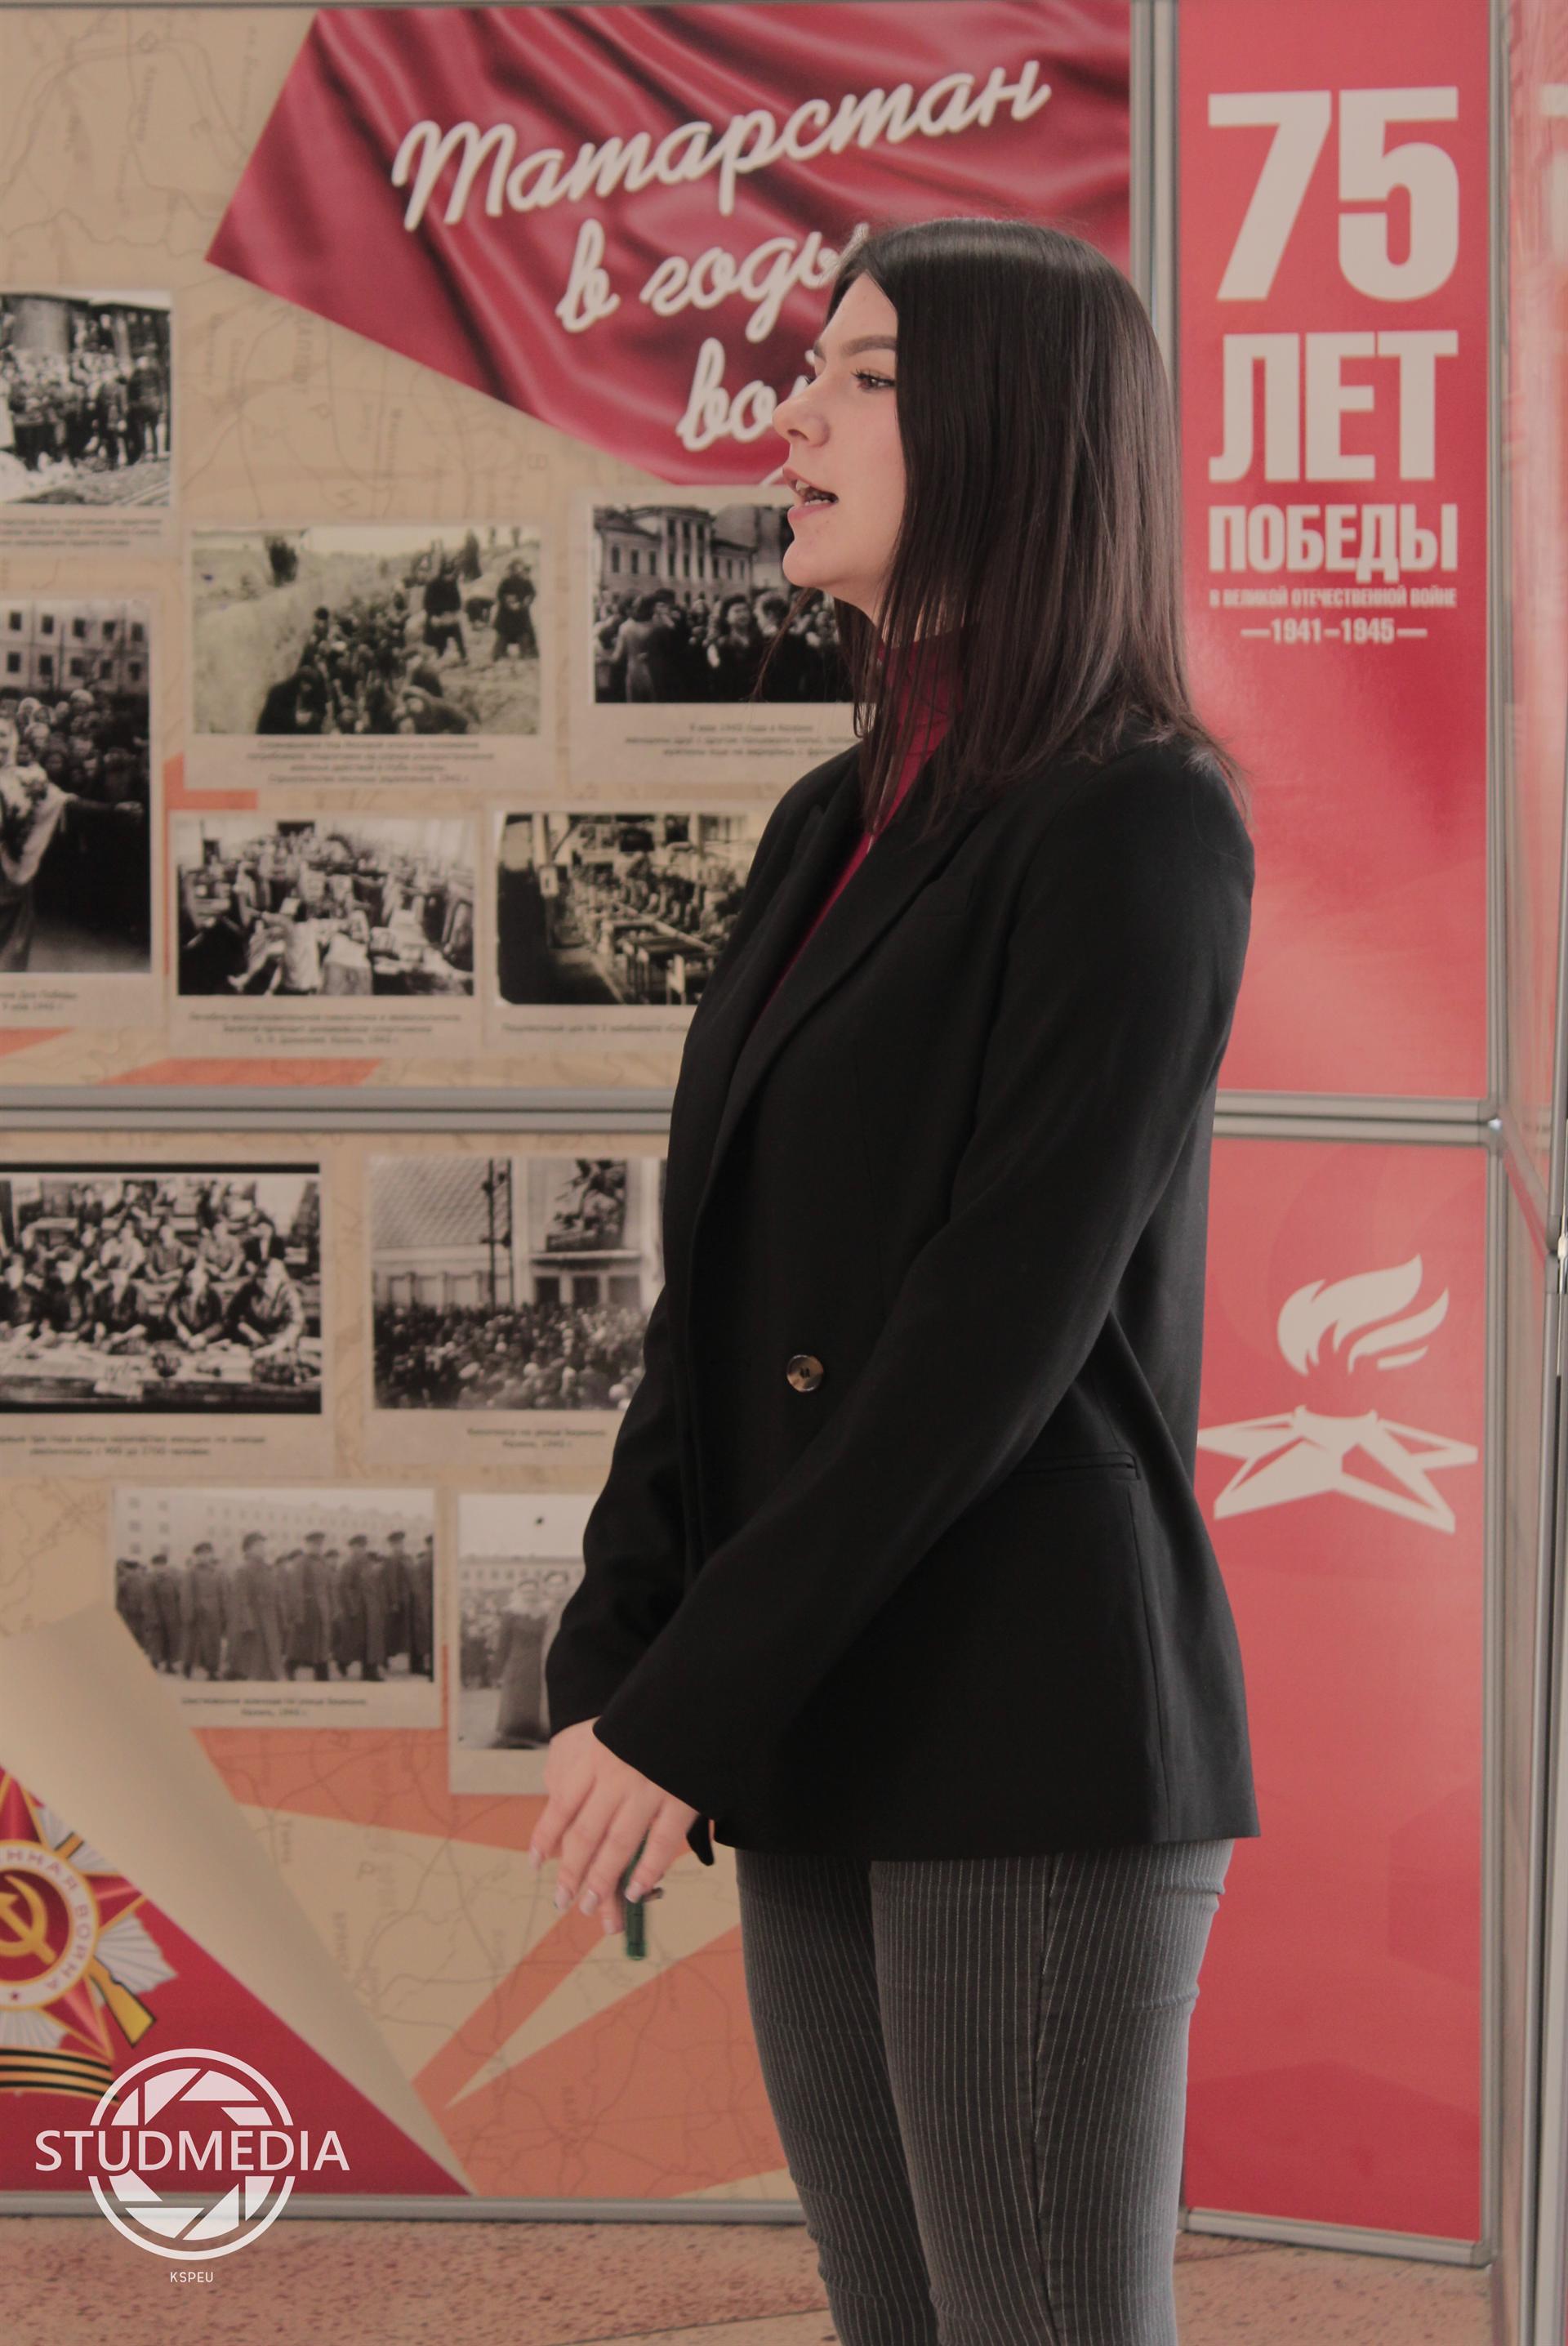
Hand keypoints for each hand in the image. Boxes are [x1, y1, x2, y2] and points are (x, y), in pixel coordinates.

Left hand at [530, 1717, 698, 1936]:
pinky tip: (637, 1891)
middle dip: (573, 1873)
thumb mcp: (591, 1731)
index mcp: (590, 1759)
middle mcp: (615, 1777)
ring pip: (620, 1844)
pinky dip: (648, 1870)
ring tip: (591, 1906)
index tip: (535, 1865)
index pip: (561, 1808)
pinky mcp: (682, 1798)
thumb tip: (555, 1801)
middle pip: (586, 1835)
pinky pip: (662, 1843)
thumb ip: (570, 1766)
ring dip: (604, 1881)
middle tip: (563, 1901)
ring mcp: (649, 1789)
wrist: (688, 1695)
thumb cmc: (634, 1719)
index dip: (546, 1839)